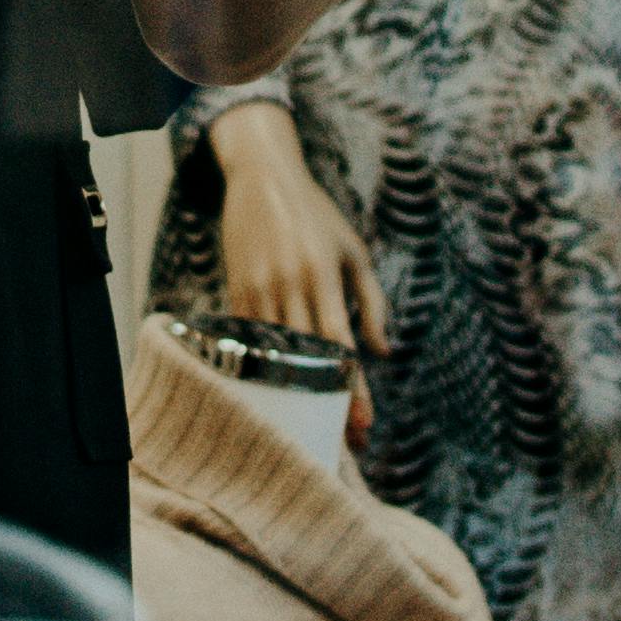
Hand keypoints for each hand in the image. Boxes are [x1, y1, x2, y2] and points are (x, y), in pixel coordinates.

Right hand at [212, 100, 389, 430]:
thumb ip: (372, 302)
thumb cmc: (317, 217)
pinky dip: (263, 368)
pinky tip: (276, 395)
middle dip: (327, 402)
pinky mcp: (237, 290)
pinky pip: (249, 340)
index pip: (341, 344)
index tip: (364, 425)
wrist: (264, 179)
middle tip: (343, 442)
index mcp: (324, 275)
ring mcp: (258, 289)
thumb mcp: (355, 252)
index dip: (352, 387)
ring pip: (276, 355)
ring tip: (311, 428)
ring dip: (294, 394)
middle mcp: (290, 285)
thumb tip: (384, 353)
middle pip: (309, 359)